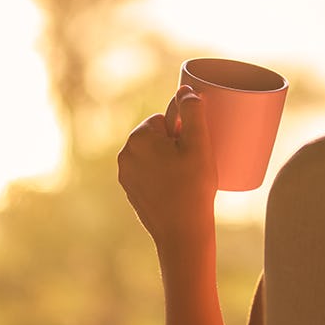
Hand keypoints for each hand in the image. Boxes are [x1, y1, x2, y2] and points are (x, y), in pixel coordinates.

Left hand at [117, 85, 217, 255]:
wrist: (182, 234)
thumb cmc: (193, 188)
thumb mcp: (200, 144)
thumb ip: (193, 111)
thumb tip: (185, 90)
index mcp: (139, 137)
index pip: (165, 118)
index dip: (183, 131)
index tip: (192, 150)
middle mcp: (125, 154)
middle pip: (157, 135)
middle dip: (174, 144)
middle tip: (192, 165)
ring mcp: (125, 174)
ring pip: (153, 153)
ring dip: (167, 159)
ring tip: (185, 179)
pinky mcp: (130, 190)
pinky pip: (148, 171)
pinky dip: (161, 175)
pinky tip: (175, 189)